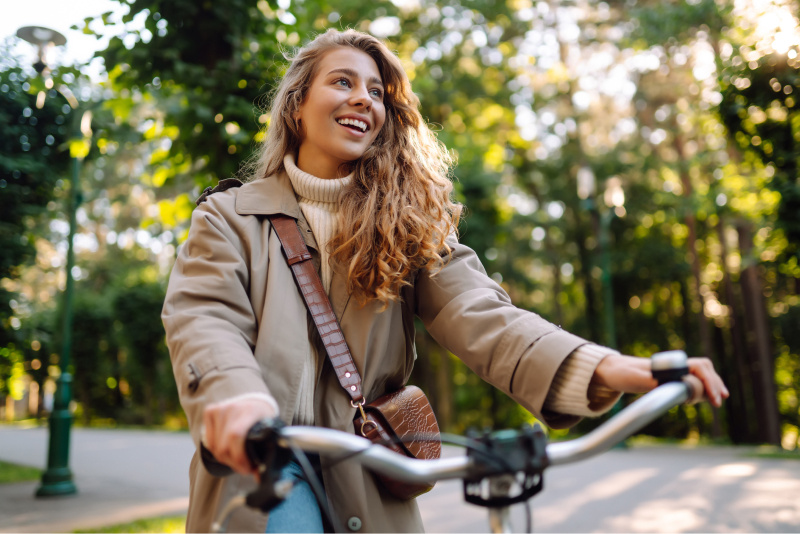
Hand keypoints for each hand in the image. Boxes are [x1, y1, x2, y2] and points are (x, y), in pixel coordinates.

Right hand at [202, 396, 277, 475]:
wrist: (254, 401)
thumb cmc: (263, 420)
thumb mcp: (270, 432)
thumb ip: (266, 452)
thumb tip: (259, 477)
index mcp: (250, 411)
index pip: (236, 436)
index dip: (238, 457)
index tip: (247, 469)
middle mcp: (232, 408)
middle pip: (223, 446)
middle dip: (234, 463)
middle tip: (244, 468)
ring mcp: (219, 409)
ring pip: (215, 447)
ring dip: (226, 459)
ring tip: (238, 459)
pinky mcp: (210, 411)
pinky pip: (209, 442)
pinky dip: (218, 451)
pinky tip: (229, 450)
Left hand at [592, 354, 729, 406]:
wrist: (613, 370)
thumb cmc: (623, 374)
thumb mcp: (634, 379)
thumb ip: (650, 382)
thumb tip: (667, 386)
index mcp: (668, 364)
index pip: (699, 367)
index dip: (709, 382)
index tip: (713, 398)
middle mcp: (674, 365)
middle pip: (704, 368)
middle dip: (714, 384)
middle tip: (719, 402)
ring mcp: (674, 371)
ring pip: (701, 373)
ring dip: (712, 384)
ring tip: (717, 400)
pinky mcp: (671, 378)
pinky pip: (693, 379)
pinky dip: (703, 387)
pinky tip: (706, 398)